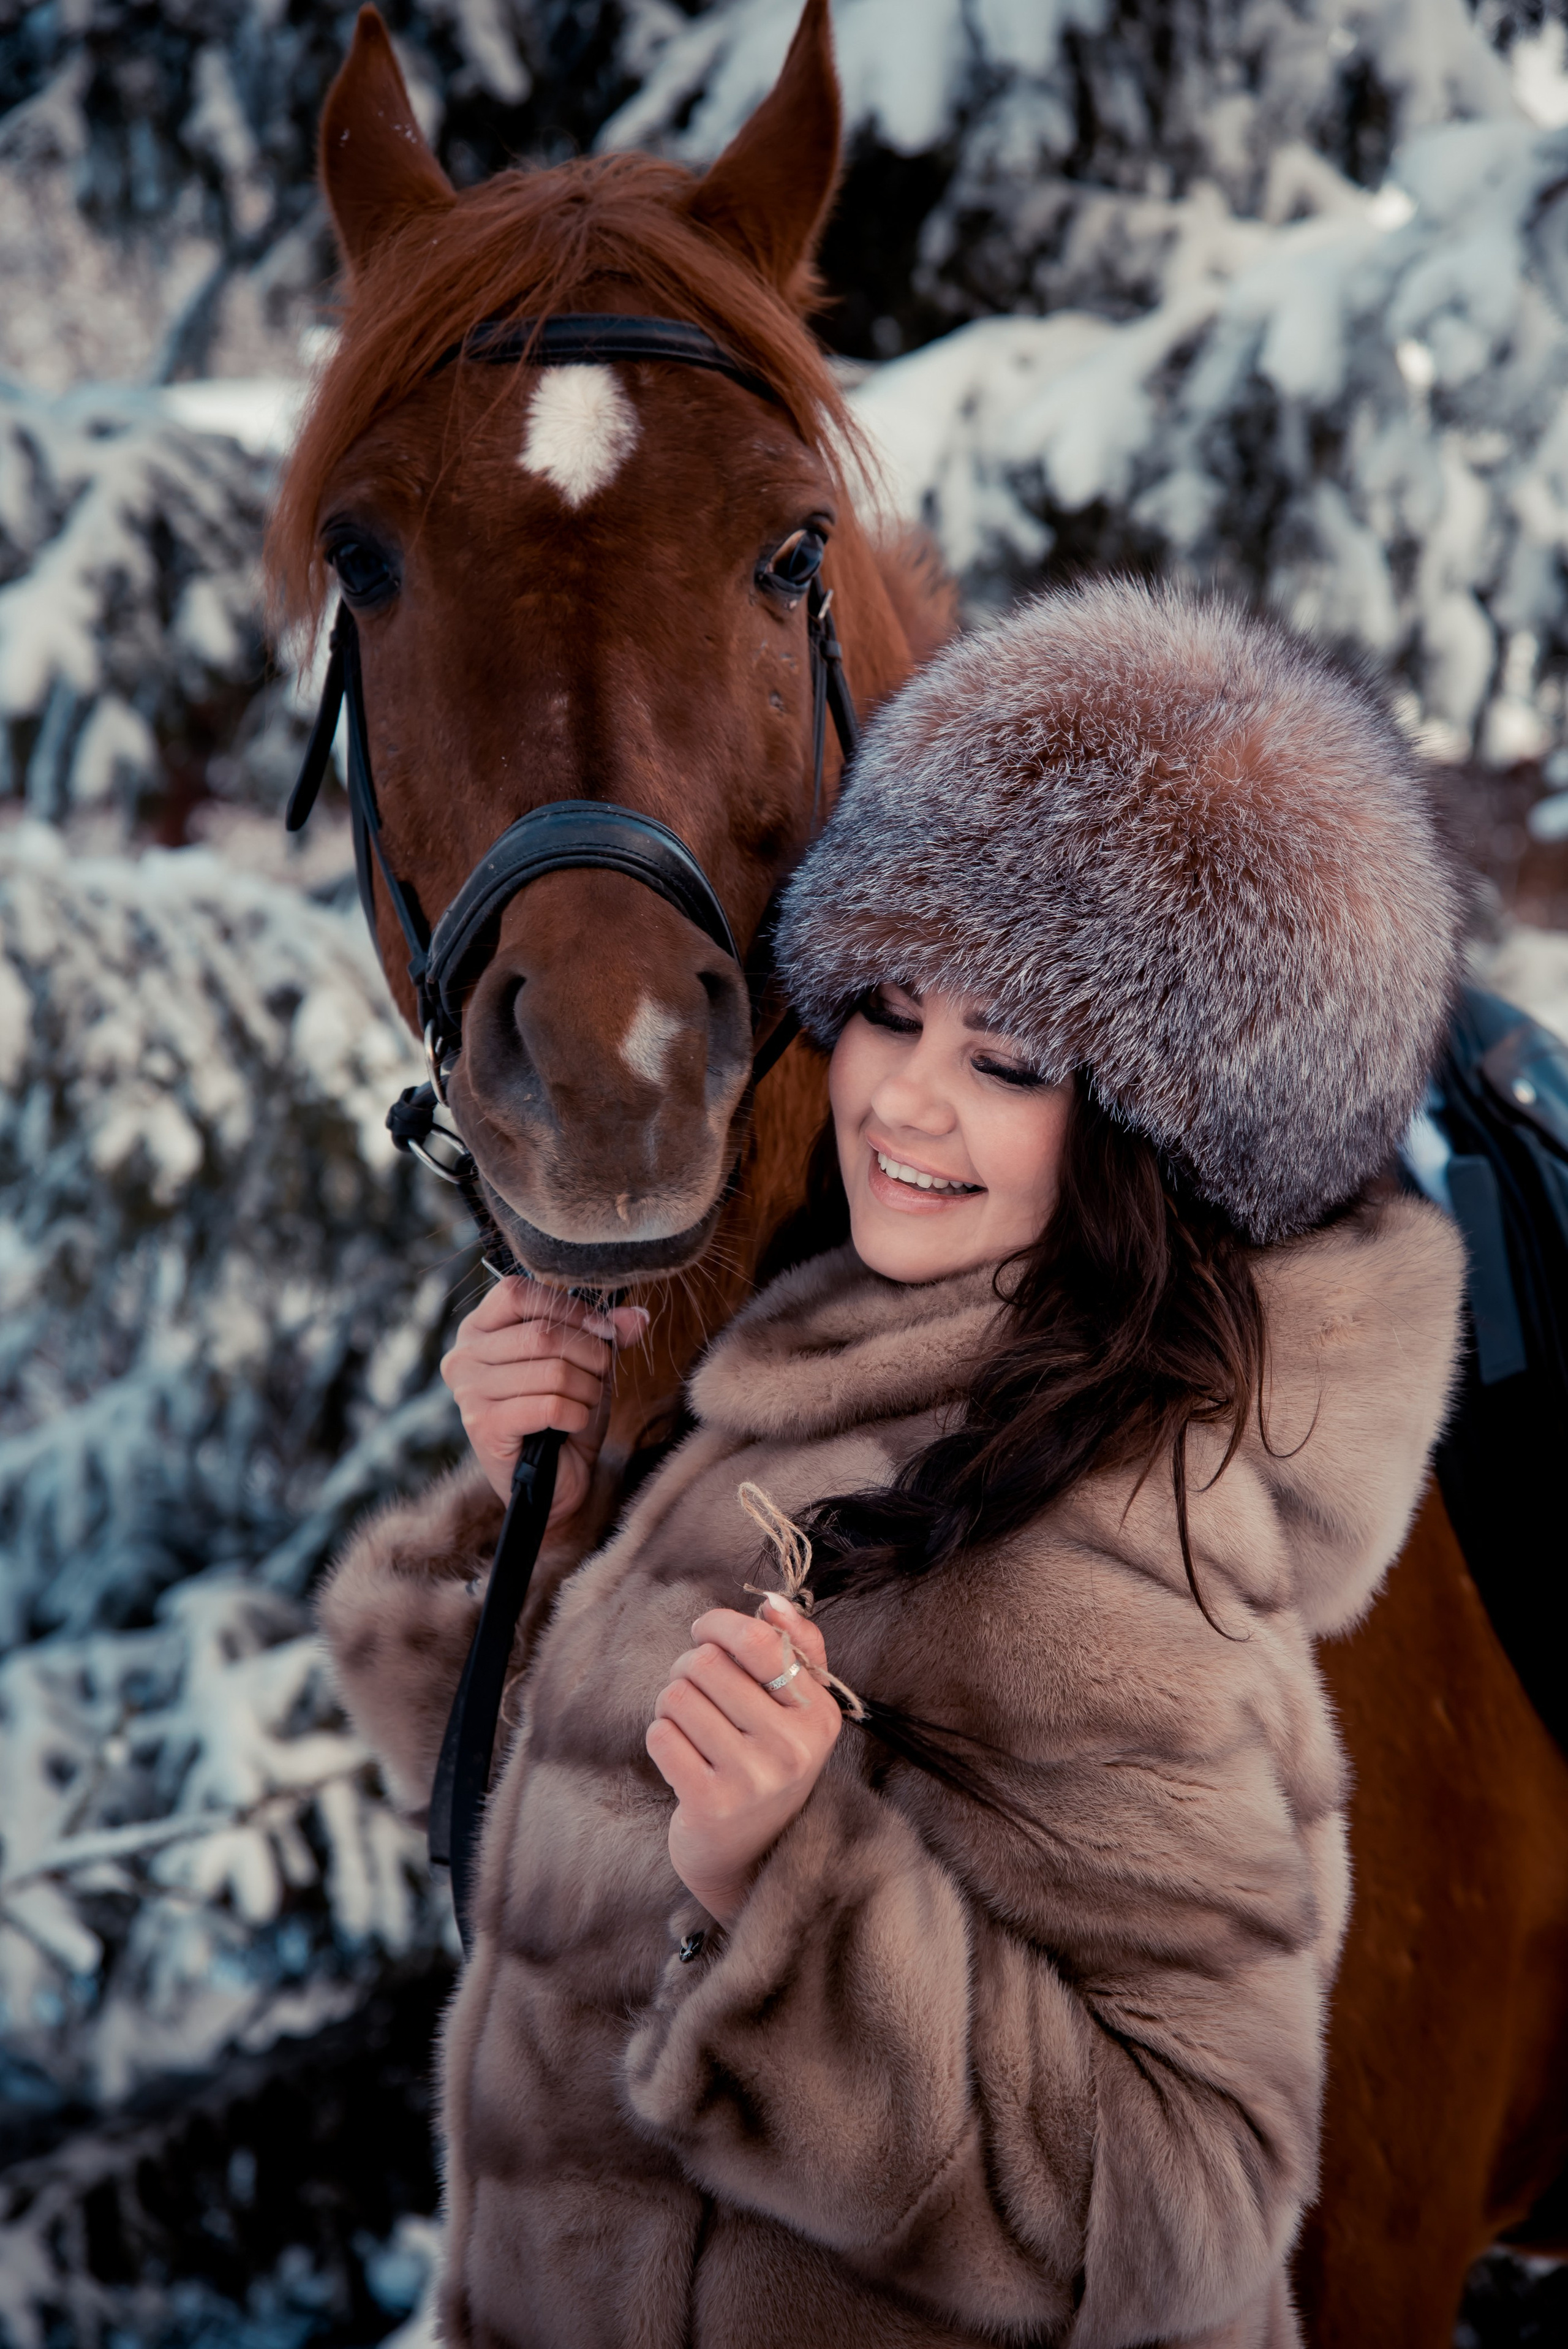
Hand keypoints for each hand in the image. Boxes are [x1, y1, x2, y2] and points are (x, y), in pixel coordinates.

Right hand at [440, 1278, 647, 1516]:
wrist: (554, 1480)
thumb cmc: (562, 1414)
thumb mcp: (586, 1364)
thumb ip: (607, 1334)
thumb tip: (638, 1316)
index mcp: (478, 1329)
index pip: (517, 1293)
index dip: (568, 1307)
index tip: (602, 1329)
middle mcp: (463, 1357)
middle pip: (542, 1333)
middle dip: (589, 1354)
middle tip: (601, 1376)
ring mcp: (468, 1393)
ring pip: (552, 1371)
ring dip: (587, 1388)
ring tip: (586, 1402)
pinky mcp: (483, 1427)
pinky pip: (550, 1406)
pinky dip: (577, 1414)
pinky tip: (574, 1423)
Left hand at [646, 1597, 842, 1924]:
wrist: (753, 1854)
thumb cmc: (771, 1759)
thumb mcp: (800, 1706)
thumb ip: (797, 1645)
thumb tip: (771, 1602)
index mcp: (819, 1714)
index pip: (758, 1641)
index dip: (718, 1625)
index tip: (706, 1633)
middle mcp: (791, 1747)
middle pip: (705, 1663)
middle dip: (689, 1666)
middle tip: (697, 1689)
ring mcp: (752, 1779)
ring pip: (677, 1696)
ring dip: (672, 1704)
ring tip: (692, 1726)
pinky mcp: (710, 1804)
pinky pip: (660, 1735)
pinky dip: (662, 1737)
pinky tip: (682, 1756)